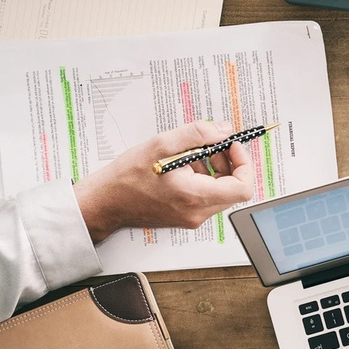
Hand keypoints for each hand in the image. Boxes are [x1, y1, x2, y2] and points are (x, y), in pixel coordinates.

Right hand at [72, 121, 255, 242]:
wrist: (104, 202)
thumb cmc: (127, 177)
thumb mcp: (161, 145)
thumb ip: (198, 135)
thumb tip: (224, 131)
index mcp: (195, 197)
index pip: (243, 187)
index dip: (244, 163)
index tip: (231, 145)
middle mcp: (198, 212)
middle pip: (234, 188)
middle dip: (227, 162)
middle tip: (210, 145)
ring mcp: (192, 217)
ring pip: (221, 191)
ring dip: (214, 169)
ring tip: (190, 155)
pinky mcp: (186, 216)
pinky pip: (207, 196)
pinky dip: (202, 178)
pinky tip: (183, 166)